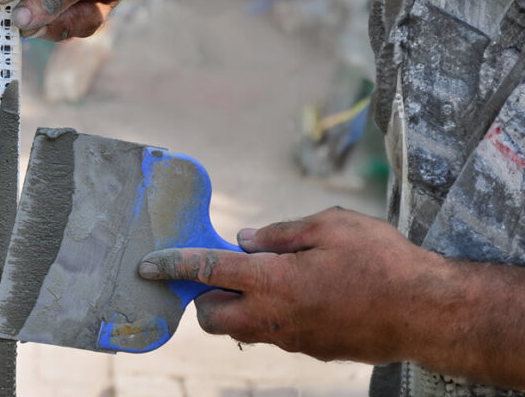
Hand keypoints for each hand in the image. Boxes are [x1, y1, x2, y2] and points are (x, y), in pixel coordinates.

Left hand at [138, 207, 445, 363]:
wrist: (428, 312)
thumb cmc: (381, 260)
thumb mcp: (328, 226)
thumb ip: (279, 233)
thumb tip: (243, 240)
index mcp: (272, 280)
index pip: (207, 272)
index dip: (173, 265)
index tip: (148, 266)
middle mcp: (274, 316)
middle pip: (212, 317)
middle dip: (204, 297)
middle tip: (222, 271)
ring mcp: (292, 339)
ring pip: (242, 330)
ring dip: (237, 307)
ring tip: (264, 278)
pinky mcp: (312, 350)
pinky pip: (274, 334)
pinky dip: (269, 315)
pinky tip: (296, 293)